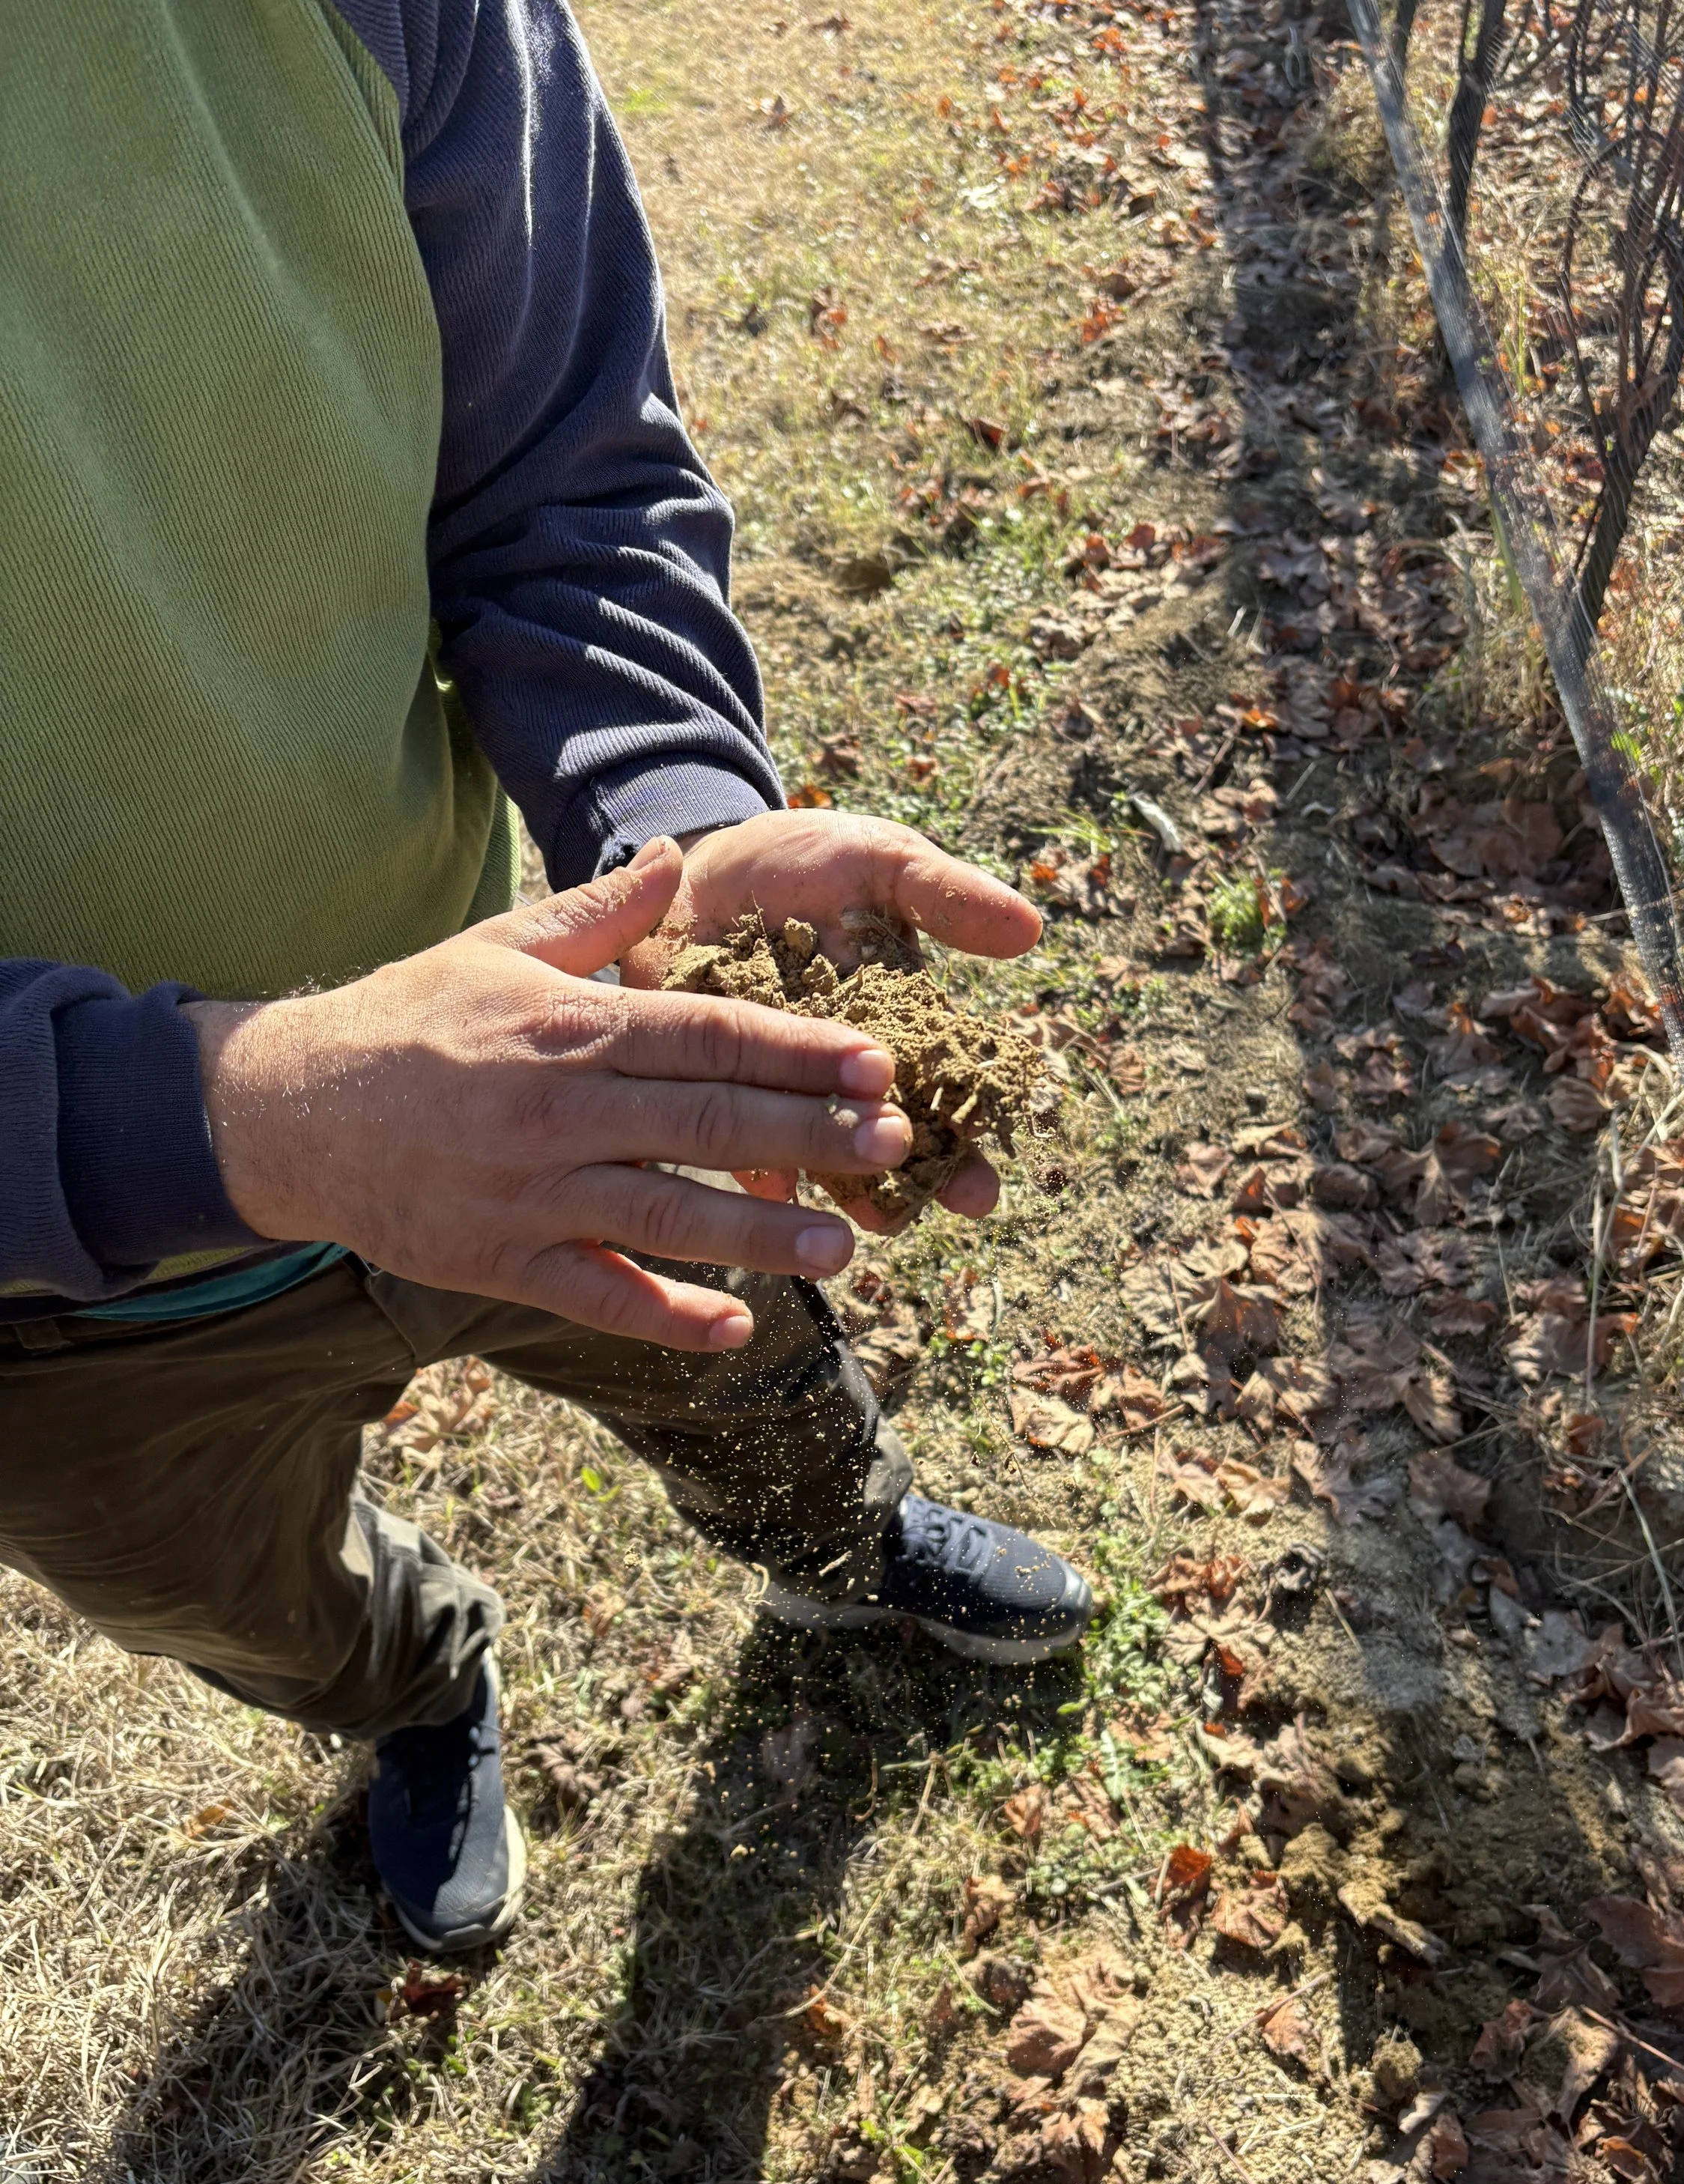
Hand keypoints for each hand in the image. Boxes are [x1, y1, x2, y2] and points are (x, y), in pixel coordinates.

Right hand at [186, 840, 917, 1347]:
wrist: (288, 1108)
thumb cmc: (408, 1020)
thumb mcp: (499, 948)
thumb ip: (600, 915)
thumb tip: (677, 855)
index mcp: (570, 1026)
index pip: (707, 1035)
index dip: (798, 1050)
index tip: (877, 1063)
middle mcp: (557, 1110)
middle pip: (706, 1124)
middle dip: (809, 1135)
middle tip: (895, 1144)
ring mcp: (529, 1192)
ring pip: (666, 1217)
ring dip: (762, 1236)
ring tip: (847, 1247)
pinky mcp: (499, 1260)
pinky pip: (596, 1296)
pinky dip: (665, 1316)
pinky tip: (735, 1328)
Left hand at [632, 810, 1043, 1227]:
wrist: (704, 861)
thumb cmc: (807, 862)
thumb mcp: (880, 862)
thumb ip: (942, 896)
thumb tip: (1030, 929)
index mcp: (894, 1028)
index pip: (942, 1093)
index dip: (965, 1141)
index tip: (983, 1188)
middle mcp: (837, 1072)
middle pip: (884, 1137)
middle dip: (917, 1181)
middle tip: (938, 1217)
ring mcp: (772, 1084)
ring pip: (814, 1148)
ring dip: (845, 1185)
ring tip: (873, 1221)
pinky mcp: (705, 1083)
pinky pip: (727, 1131)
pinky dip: (750, 1162)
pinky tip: (772, 1189)